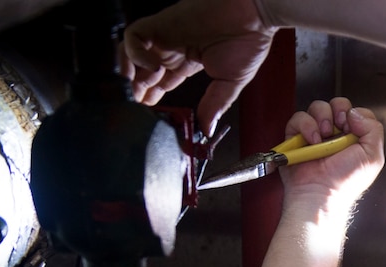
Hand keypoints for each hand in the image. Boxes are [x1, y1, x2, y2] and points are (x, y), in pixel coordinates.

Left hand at [123, 0, 274, 135]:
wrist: (254, 16)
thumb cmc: (248, 42)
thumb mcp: (231, 83)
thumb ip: (215, 106)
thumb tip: (207, 130)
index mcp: (190, 62)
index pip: (161, 80)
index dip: (152, 94)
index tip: (151, 108)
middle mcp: (174, 48)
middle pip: (142, 69)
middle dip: (138, 87)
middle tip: (143, 101)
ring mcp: (166, 35)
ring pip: (131, 53)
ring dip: (133, 71)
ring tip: (145, 85)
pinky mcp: (162, 23)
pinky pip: (134, 37)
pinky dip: (136, 55)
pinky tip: (152, 68)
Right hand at [280, 98, 384, 210]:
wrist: (322, 193)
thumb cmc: (345, 182)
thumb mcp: (373, 157)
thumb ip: (373, 129)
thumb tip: (355, 113)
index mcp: (353, 137)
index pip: (356, 111)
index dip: (355, 114)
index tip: (352, 127)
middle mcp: (334, 134)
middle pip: (337, 104)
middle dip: (338, 111)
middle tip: (338, 127)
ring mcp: (315, 134)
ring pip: (318, 107)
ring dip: (322, 118)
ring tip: (323, 137)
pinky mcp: (297, 137)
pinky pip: (298, 118)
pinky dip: (305, 126)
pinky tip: (312, 141)